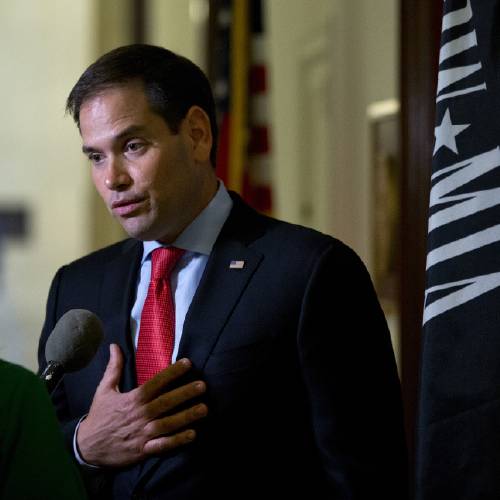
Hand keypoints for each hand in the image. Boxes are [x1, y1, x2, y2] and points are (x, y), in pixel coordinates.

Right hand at [77, 343, 206, 466]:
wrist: (86, 447)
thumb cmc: (99, 416)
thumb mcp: (104, 390)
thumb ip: (114, 368)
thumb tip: (114, 346)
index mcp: (132, 399)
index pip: (156, 383)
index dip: (172, 373)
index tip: (188, 363)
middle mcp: (140, 415)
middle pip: (166, 402)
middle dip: (185, 393)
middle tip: (203, 386)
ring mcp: (142, 433)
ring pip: (168, 424)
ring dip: (186, 416)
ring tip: (204, 408)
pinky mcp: (143, 450)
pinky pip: (163, 445)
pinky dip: (177, 441)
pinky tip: (192, 434)